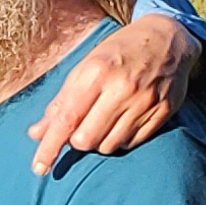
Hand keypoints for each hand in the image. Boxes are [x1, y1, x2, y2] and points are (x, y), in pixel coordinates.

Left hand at [29, 15, 201, 174]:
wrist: (168, 37)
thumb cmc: (119, 52)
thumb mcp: (86, 67)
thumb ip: (61, 102)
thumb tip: (37, 134)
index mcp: (97, 72)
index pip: (67, 118)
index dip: (50, 146)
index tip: (39, 167)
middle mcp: (122, 88)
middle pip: (86, 139)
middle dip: (77, 141)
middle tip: (80, 127)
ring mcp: (145, 101)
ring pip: (109, 146)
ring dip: (99, 142)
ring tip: (103, 121)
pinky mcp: (163, 111)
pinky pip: (131, 143)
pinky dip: (120, 140)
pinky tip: (123, 121)